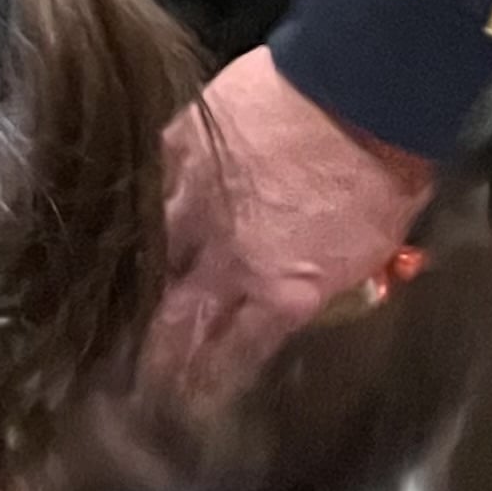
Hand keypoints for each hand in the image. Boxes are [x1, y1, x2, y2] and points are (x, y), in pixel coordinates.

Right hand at [143, 48, 431, 404]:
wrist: (357, 91)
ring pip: (148, 256)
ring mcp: (195, 200)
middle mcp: (228, 259)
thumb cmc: (385, 172)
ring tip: (107, 302)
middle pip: (177, 319)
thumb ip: (328, 277)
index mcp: (282, 292)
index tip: (187, 399)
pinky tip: (118, 214)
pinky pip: (146, 185)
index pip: (234, 353)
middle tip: (130, 375)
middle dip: (154, 353)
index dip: (208, 380)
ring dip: (133, 282)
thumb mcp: (370, 249)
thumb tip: (310, 287)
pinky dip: (135, 204)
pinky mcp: (178, 145)